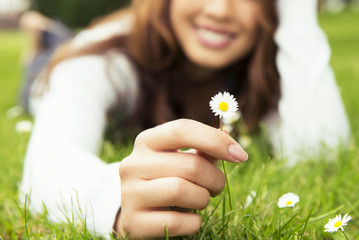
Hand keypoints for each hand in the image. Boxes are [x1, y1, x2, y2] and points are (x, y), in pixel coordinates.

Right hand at [115, 119, 247, 238]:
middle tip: (217, 186)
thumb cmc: (166, 178)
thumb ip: (203, 148)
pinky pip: (176, 222)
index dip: (216, 140)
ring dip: (203, 198)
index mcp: (147, 141)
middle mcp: (133, 163)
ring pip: (181, 191)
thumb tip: (230, 142)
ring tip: (201, 200)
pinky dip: (193, 222)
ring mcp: (129, 192)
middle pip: (190, 164)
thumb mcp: (180, 158)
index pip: (182, 130)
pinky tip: (190, 218)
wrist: (135, 209)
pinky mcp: (133, 221)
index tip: (241, 155)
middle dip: (215, 178)